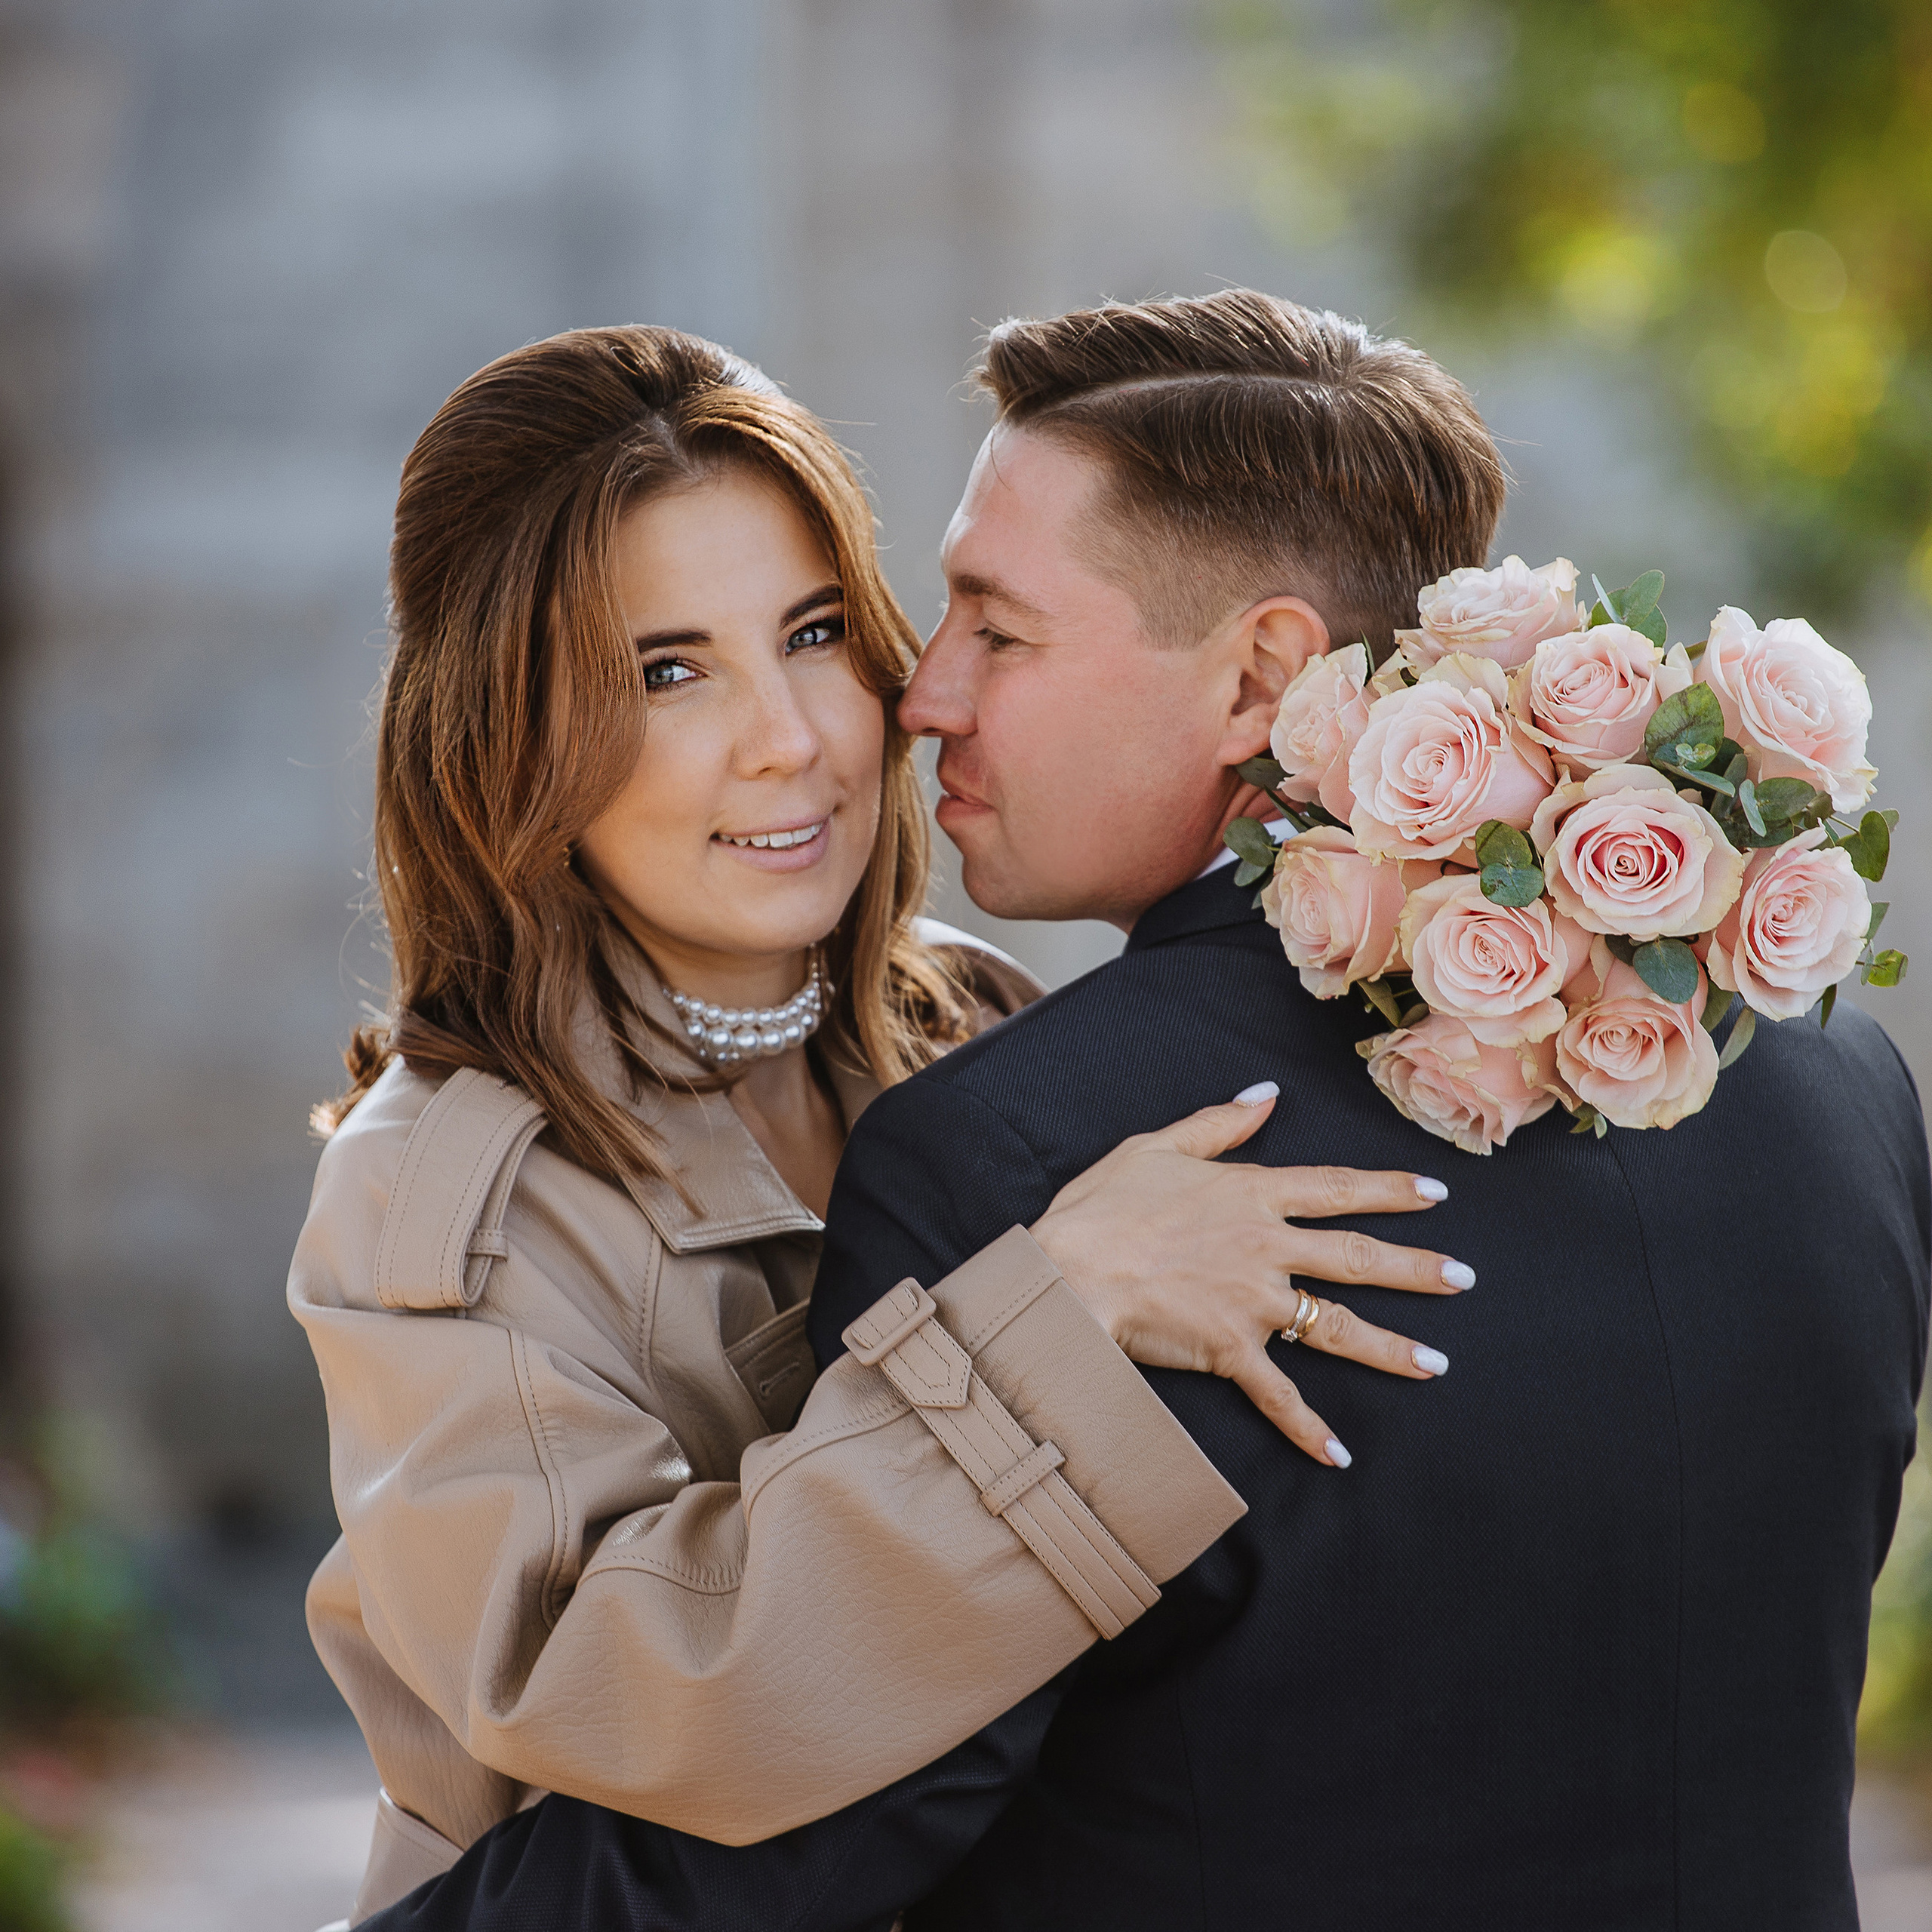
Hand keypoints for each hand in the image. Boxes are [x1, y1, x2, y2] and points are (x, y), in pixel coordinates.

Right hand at [1029, 1083, 1469, 1468]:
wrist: (1070, 1270)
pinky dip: (1308, 1427)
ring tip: (1436, 1365)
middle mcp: (1265, 1246)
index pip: (1337, 1188)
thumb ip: (1218, 1123)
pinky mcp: (1230, 1350)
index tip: (1437, 1193)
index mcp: (1251, 1194)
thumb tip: (1266, 1095)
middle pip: (1357, 1257)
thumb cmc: (1103, 1206)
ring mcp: (1253, 1301)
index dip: (1390, 1190)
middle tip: (1465, 1278)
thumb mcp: (1156, 1145)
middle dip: (1416, 1269)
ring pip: (1337, 1325)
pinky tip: (1340, 1454)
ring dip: (1391, 1348)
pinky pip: (1279, 1394)